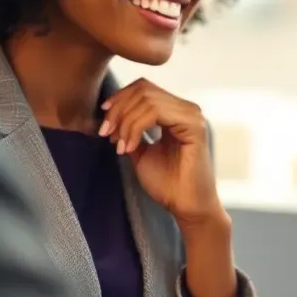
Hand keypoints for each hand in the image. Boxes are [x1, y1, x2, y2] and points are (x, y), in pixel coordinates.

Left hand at [100, 79, 224, 229]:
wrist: (186, 207)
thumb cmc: (168, 184)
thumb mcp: (140, 152)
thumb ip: (131, 131)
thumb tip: (110, 115)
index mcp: (175, 111)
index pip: (143, 88)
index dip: (119, 99)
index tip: (103, 124)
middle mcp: (186, 108)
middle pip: (143, 90)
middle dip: (117, 110)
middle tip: (106, 134)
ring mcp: (191, 115)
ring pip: (147, 99)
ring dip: (124, 121)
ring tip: (118, 145)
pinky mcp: (193, 126)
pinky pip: (156, 113)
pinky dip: (135, 128)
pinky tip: (129, 148)